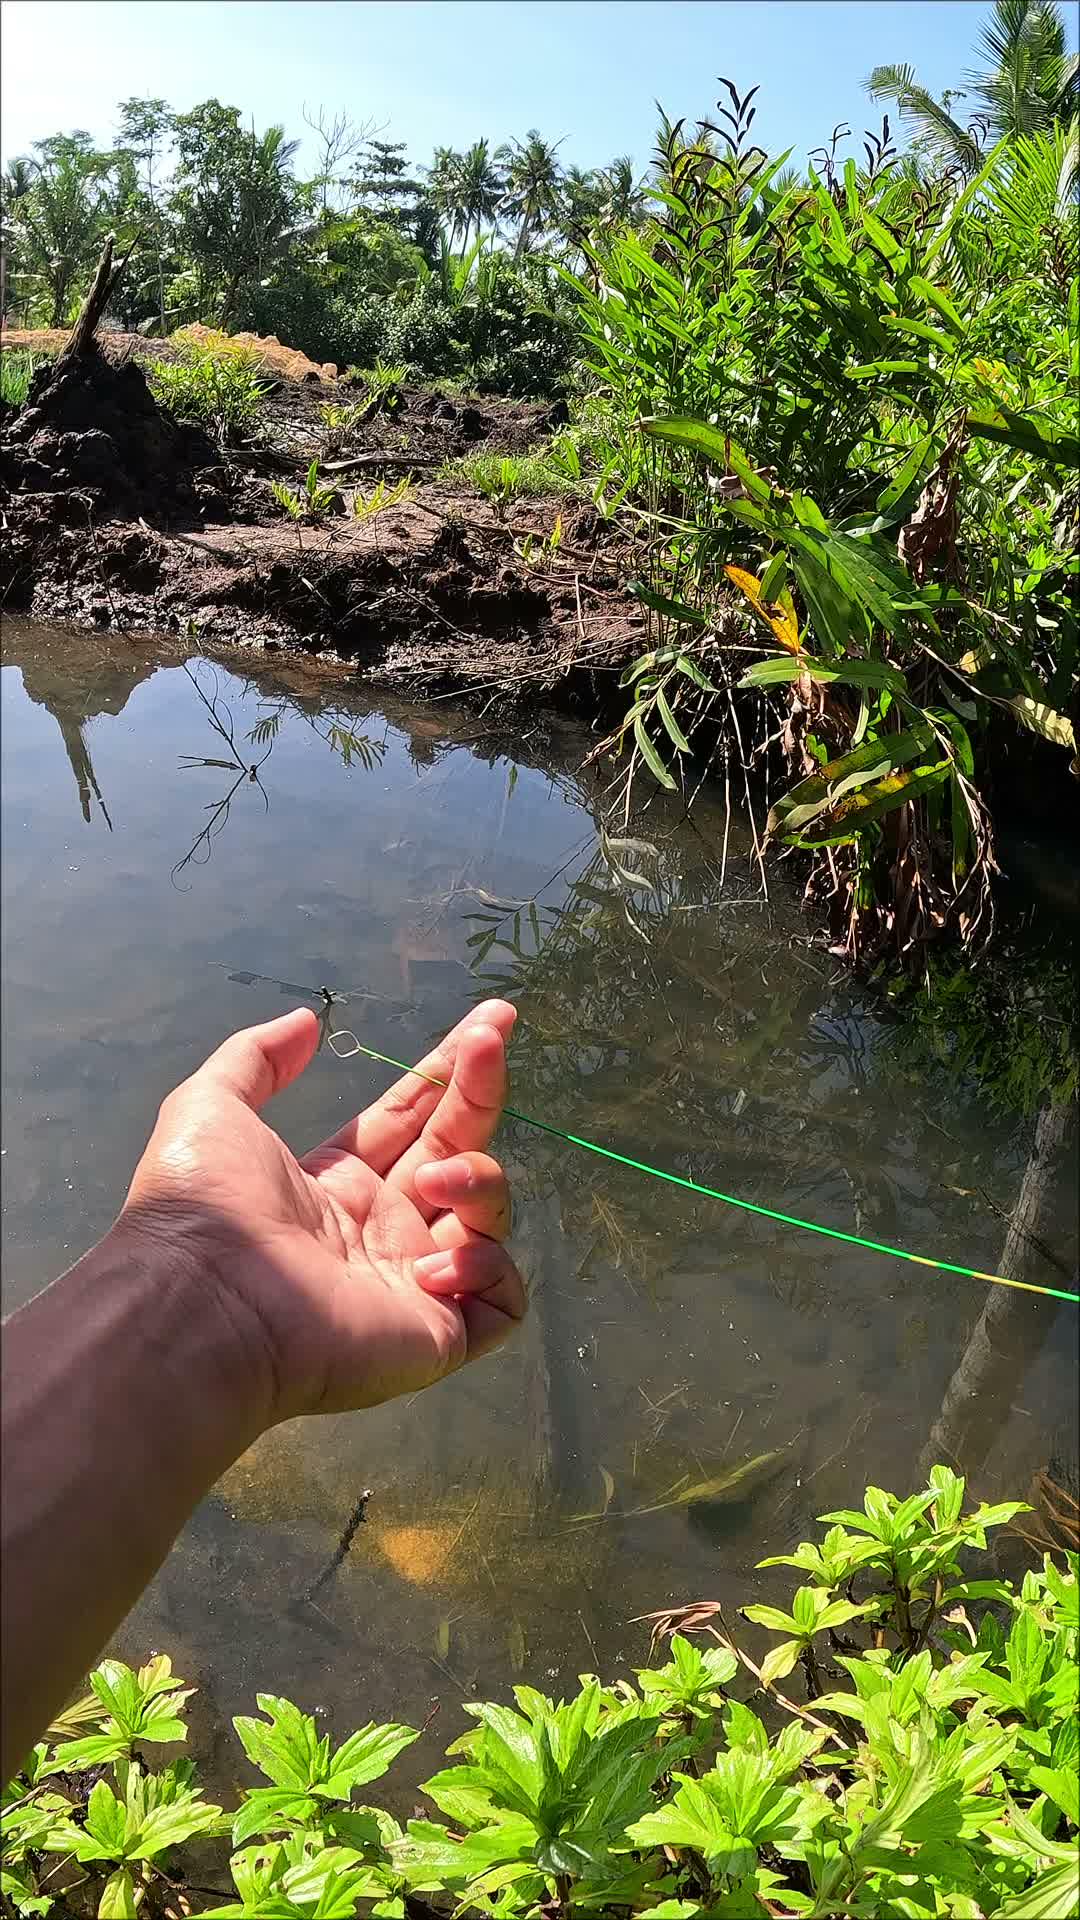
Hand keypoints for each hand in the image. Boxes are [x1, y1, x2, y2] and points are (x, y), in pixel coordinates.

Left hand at [118, 999, 524, 1426]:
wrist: (205, 1304)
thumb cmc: (206, 1207)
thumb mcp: (211, 1106)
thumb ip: (257, 1057)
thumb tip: (306, 1022)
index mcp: (340, 1182)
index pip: (413, 1117)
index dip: (450, 1070)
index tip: (491, 1021)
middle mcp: (383, 1228)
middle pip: (459, 1148)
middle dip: (480, 1090)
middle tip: (491, 1038)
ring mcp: (413, 1283)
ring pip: (487, 1216)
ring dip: (477, 1180)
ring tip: (433, 1181)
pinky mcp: (437, 1334)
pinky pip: (500, 1300)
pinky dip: (483, 1269)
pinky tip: (430, 1265)